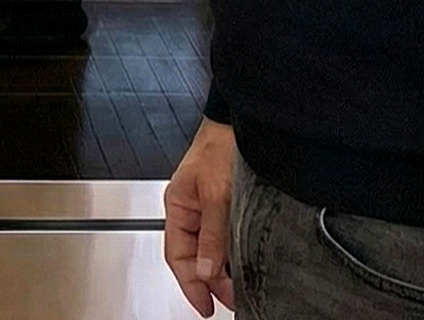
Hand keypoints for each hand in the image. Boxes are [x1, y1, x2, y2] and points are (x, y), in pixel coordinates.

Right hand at [164, 118, 239, 314]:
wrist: (242, 122)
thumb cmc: (221, 145)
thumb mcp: (216, 193)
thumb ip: (211, 233)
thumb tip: (205, 269)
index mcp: (178, 206)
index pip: (178, 255)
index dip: (190, 284)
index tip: (206, 306)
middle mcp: (192, 210)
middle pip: (195, 256)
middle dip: (210, 281)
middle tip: (231, 299)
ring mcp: (210, 208)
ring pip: (212, 248)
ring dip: (223, 268)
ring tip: (240, 285)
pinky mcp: (229, 205)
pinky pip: (226, 237)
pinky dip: (234, 252)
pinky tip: (245, 261)